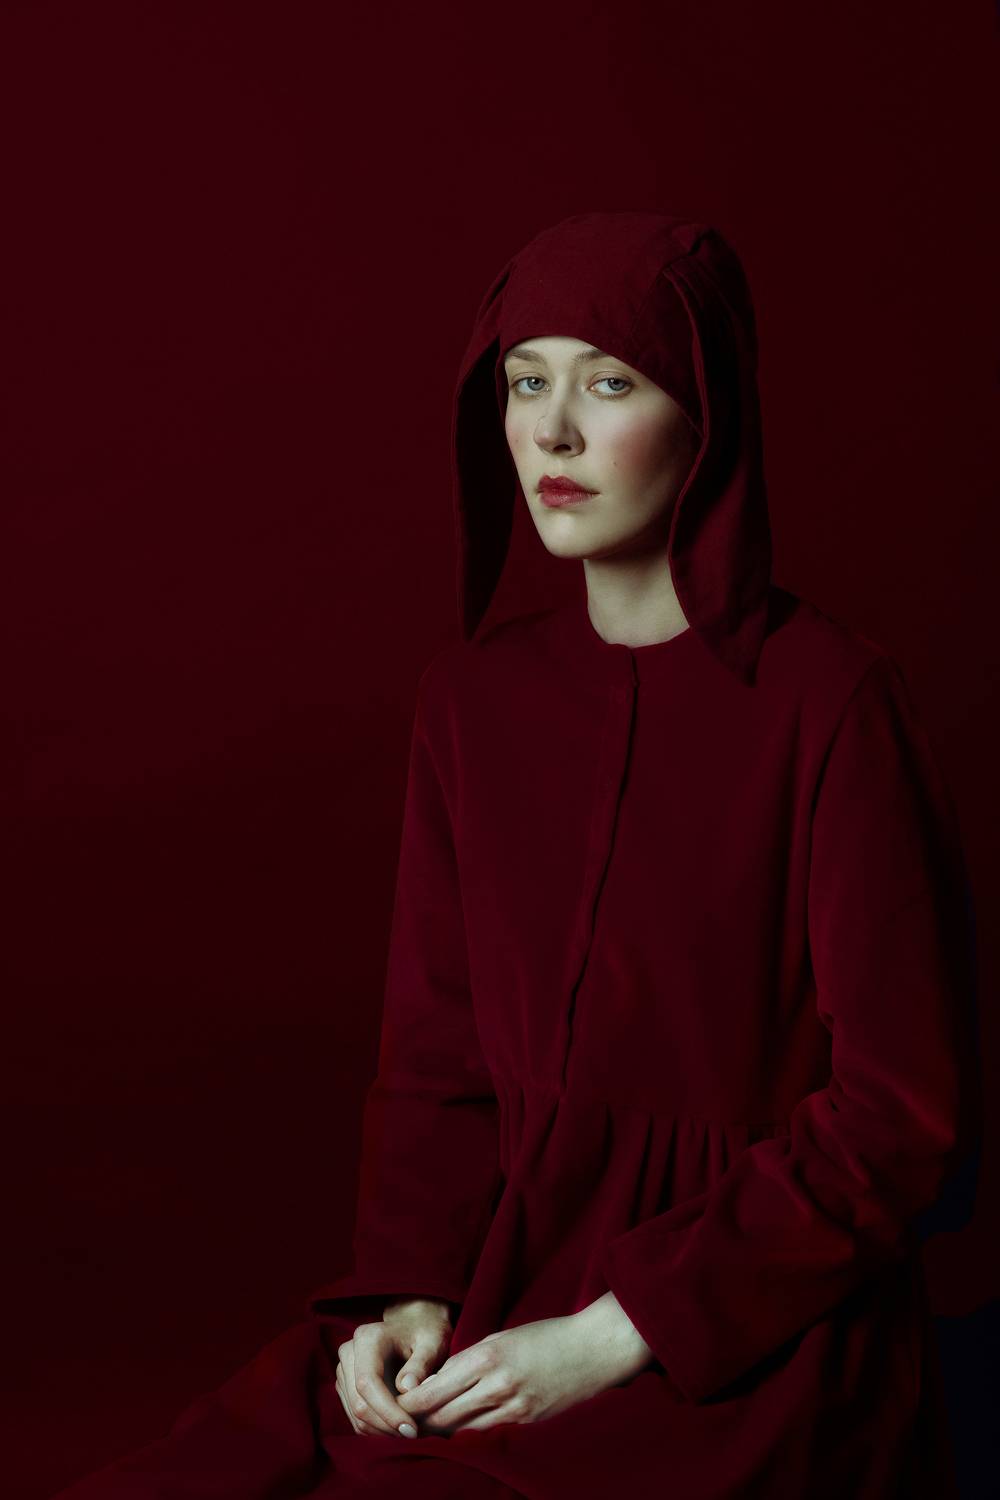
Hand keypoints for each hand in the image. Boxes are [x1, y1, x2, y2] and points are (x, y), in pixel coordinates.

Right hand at [335, 1297, 454, 1438]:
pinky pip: (356, 1417)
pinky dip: (376, 1428)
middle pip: (358, 1402)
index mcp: (368, 1338)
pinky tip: (399, 1427)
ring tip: (410, 1432)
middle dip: (386, 1425)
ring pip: (355, 1414)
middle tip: (415, 1436)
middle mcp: (349, 1351)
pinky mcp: (345, 1385)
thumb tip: (406, 1389)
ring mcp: (344, 1369)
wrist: (415, 1326)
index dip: (388, 1411)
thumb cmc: (427, 1334)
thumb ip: (422, 1363)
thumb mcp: (433, 1343)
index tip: (412, 1430)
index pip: (367, 1382)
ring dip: (382, 1430)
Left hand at [396, 1293, 653, 1435]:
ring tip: (425, 1435)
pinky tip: (461, 1438)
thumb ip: (469, 1361)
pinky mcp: (529, 1426)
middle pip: (442, 1417)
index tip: (394, 1404)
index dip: (409, 1403)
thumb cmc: (545, 1336)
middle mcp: (497, 1386)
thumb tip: (436, 1384)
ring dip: (442, 1435)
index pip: (433, 1390)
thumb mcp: (501, 1338)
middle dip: (419, 1423)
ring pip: (463, 1433)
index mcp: (486, 1357)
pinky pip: (490, 1438)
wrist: (594, 1348)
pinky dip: (471, 1439)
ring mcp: (515, 1410)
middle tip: (401, 1426)